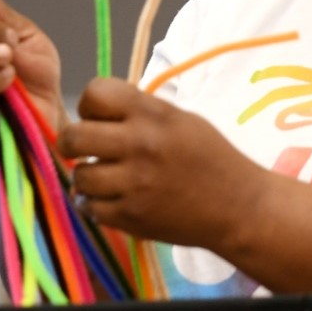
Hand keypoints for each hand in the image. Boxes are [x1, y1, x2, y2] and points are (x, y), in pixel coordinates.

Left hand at [58, 78, 265, 246]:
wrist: (238, 206)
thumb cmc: (212, 158)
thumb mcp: (182, 120)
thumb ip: (141, 113)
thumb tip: (98, 114)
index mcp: (154, 115)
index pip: (95, 93)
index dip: (91, 105)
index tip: (99, 117)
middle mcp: (140, 145)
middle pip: (74, 136)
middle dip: (73, 142)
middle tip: (85, 149)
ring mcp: (134, 184)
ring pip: (80, 176)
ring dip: (88, 177)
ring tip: (106, 179)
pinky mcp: (130, 217)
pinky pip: (91, 207)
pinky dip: (98, 205)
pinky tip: (115, 200)